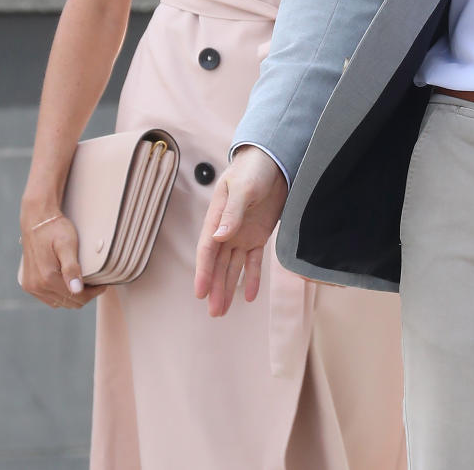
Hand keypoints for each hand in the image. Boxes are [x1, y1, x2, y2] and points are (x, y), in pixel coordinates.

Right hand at [18, 212, 105, 308]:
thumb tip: (77, 290)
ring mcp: (30, 286)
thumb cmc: (55, 230)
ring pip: (58, 302)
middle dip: (84, 295)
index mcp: (47, 278)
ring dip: (72, 296)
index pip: (76, 297)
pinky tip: (68, 283)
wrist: (36, 221)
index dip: (93, 293)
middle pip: (68, 302)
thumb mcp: (67, 245)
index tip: (103, 284)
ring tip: (84, 283)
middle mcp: (36, 286)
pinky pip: (48, 298)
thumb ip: (71, 268)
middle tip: (96, 283)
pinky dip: (60, 294)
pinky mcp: (28, 284)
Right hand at [194, 146, 287, 317]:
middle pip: (218, 264)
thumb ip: (232, 213)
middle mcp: (227, 230)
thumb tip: (219, 237)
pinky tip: (250, 296)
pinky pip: (253, 261)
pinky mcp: (258, 235)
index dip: (203, 271)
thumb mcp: (243, 189)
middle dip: (215, 287)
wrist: (273, 161)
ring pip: (233, 266)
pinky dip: (252, 277)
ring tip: (223, 311)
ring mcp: (242, 234)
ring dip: (228, 287)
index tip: (200, 293)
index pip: (207, 249)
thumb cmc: (252, 170)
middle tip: (214, 312)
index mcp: (216, 217)